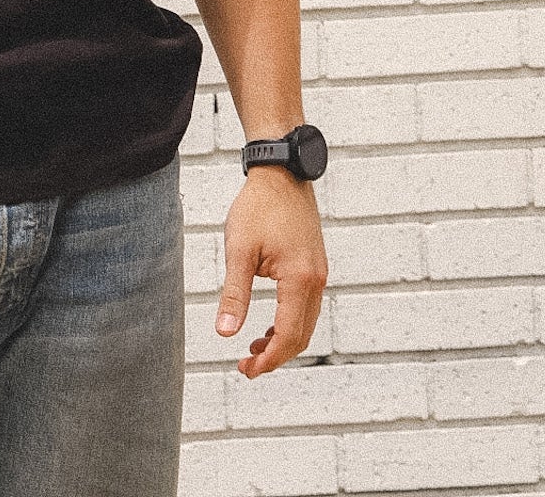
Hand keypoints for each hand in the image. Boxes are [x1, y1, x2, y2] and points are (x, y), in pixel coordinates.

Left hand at [215, 166, 327, 378]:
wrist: (281, 174)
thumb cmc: (258, 207)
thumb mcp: (239, 250)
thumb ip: (233, 294)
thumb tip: (225, 333)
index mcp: (299, 280)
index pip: (287, 335)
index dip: (268, 360)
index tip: (246, 370)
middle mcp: (316, 280)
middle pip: (301, 336)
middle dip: (275, 357)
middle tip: (247, 367)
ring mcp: (318, 273)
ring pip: (306, 323)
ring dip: (283, 342)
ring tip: (255, 350)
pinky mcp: (315, 266)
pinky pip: (307, 307)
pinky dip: (290, 324)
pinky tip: (269, 327)